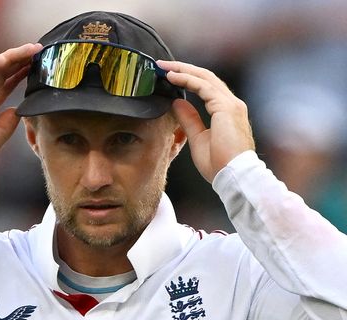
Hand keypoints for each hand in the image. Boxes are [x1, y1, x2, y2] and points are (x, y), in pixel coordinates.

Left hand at [158, 60, 254, 182]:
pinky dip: (187, 79)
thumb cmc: (219, 164)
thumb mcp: (198, 138)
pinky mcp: (226, 108)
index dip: (188, 78)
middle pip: (206, 78)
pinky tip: (172, 77)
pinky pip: (204, 87)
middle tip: (162, 65)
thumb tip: (177, 103)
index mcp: (227, 112)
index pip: (206, 87)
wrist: (234, 176)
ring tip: (164, 67)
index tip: (168, 76)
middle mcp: (232, 104)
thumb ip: (189, 119)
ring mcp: (231, 104)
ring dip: (183, 70)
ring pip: (205, 78)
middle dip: (183, 69)